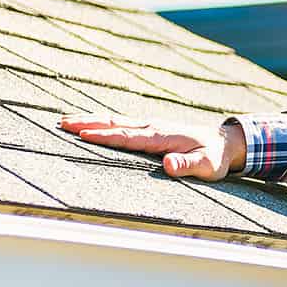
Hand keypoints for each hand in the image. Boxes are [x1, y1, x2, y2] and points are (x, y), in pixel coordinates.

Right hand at [58, 114, 243, 179]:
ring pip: (115, 121)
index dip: (105, 136)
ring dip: (90, 120)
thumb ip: (188, 166)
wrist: (224, 142)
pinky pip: (121, 124)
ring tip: (65, 121)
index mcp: (161, 137)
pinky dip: (102, 123)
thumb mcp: (207, 166)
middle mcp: (152, 127)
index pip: (127, 137)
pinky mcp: (149, 128)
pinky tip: (90, 124)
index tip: (83, 134)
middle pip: (114, 124)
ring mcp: (149, 126)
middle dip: (87, 123)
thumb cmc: (215, 157)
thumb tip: (168, 166)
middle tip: (61, 123)